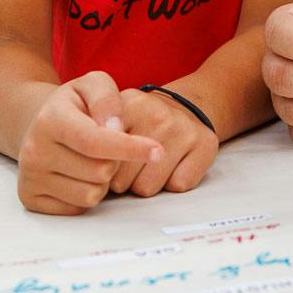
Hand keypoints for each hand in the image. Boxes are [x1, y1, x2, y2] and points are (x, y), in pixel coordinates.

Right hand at [13, 71, 163, 214]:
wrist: (39, 125)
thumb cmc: (74, 105)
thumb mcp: (92, 85)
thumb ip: (107, 99)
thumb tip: (115, 128)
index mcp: (50, 120)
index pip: (95, 141)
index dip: (129, 148)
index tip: (157, 151)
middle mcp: (34, 151)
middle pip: (100, 171)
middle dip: (116, 161)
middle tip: (106, 146)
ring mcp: (30, 178)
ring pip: (91, 194)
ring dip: (103, 180)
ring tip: (91, 159)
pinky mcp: (31, 199)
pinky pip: (78, 208)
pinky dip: (87, 193)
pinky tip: (79, 174)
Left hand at [105, 87, 219, 197]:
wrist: (189, 105)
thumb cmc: (144, 119)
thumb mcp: (116, 114)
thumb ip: (96, 135)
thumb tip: (86, 169)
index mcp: (130, 104)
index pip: (101, 157)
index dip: (100, 168)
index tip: (105, 163)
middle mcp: (158, 115)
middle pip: (120, 180)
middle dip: (122, 180)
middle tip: (132, 164)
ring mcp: (184, 130)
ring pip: (147, 188)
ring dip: (146, 184)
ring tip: (151, 165)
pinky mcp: (206, 145)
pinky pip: (178, 185)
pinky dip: (174, 181)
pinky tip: (174, 164)